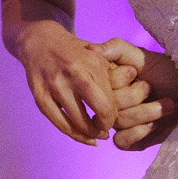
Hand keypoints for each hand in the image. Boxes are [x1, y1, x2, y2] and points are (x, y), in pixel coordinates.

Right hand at [14, 20, 127, 144]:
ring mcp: (55, 86)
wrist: (41, 40)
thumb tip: (137, 94)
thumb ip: (116, 74)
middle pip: (99, 112)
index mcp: (93, 64)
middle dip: (105, 126)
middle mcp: (74, 75)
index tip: (113, 118)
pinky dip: (73, 135)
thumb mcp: (99, 54)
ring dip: (89, 134)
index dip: (114, 116)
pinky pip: (59, 124)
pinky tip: (82, 137)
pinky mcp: (40, 97)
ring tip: (95, 135)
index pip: (112, 100)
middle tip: (105, 130)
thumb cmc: (76, 52)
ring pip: (78, 124)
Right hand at [100, 42, 177, 150]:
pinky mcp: (131, 141)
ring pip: (117, 123)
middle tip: (152, 88)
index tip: (135, 73)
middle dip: (134, 96)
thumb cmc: (173, 73)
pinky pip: (120, 141)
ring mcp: (121, 122)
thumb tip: (89, 50)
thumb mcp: (144, 57)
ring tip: (167, 104)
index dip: (117, 81)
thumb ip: (117, 49)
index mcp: (110, 82)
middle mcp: (111, 102)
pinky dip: (139, 132)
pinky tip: (156, 124)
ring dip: (145, 113)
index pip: (96, 85)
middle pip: (106, 105)